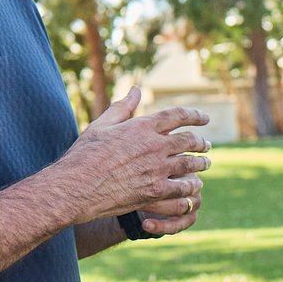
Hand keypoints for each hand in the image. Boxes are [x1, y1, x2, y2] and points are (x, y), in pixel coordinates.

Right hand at [52, 87, 212, 225]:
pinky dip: (191, 187)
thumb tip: (136, 89)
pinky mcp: (155, 192)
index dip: (195, 115)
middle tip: (206, 145)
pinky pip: (182, 188)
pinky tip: (193, 187)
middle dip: (201, 142)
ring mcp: (158, 170)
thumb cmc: (85, 154)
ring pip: (190, 164)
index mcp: (143, 126)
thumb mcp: (102, 124)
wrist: (76, 186)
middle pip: (189, 141)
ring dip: (201, 164)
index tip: (204, 118)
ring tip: (206, 164)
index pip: (178, 115)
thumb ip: (123, 107)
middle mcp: (155, 146)